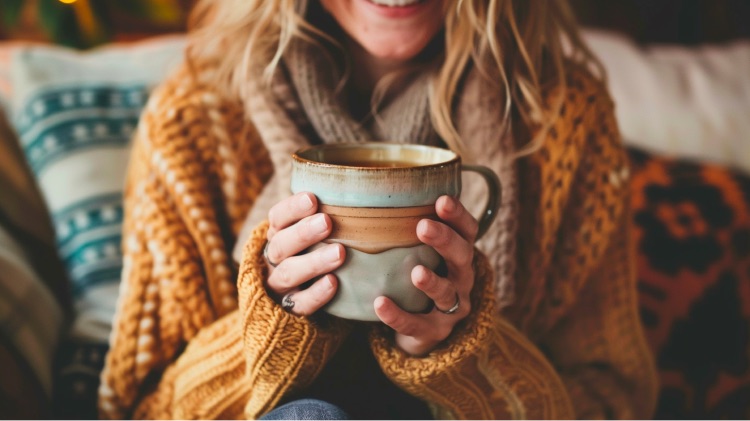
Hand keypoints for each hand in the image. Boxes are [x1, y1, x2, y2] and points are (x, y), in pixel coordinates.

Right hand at [264, 192, 345, 315]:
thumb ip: (325, 218)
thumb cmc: (312, 257)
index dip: (292, 209)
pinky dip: (316, 293)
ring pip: (289, 273)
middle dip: (303, 233)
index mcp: (277, 236)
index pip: (277, 218)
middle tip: (327, 222)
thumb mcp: (311, 237)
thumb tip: (361, 188)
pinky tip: (333, 283)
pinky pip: (300, 304)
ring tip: (339, 253)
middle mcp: (273, 260)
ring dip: (313, 262)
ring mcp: (279, 287)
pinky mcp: (290, 311)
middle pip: (281, 245)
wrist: (294, 304)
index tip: (312, 199)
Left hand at [374, 195, 476, 355]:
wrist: (424, 329)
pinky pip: (416, 324)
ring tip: (416, 273)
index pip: (468, 230)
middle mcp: (462, 278)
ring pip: (447, 293)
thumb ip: (406, 226)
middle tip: (423, 226)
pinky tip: (380, 303)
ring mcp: (451, 308)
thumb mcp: (421, 251)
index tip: (442, 200)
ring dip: (432, 282)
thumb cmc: (420, 276)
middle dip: (445, 241)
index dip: (458, 215)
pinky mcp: (433, 331)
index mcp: (459, 254)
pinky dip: (398, 315)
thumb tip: (369, 188)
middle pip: (462, 256)